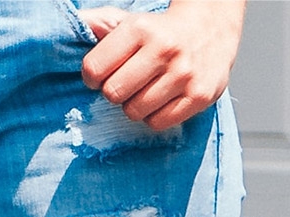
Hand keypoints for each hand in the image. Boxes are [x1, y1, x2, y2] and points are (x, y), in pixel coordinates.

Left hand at [78, 0, 245, 131]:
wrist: (211, 27)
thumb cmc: (160, 31)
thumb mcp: (129, 22)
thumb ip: (98, 24)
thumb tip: (78, 23)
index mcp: (141, 28)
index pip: (94, 70)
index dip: (93, 77)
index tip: (103, 74)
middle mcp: (164, 49)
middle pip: (113, 94)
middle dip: (116, 91)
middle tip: (129, 82)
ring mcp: (184, 74)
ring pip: (134, 112)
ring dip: (136, 105)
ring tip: (148, 88)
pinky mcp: (199, 96)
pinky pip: (157, 123)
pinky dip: (155, 115)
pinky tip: (163, 98)